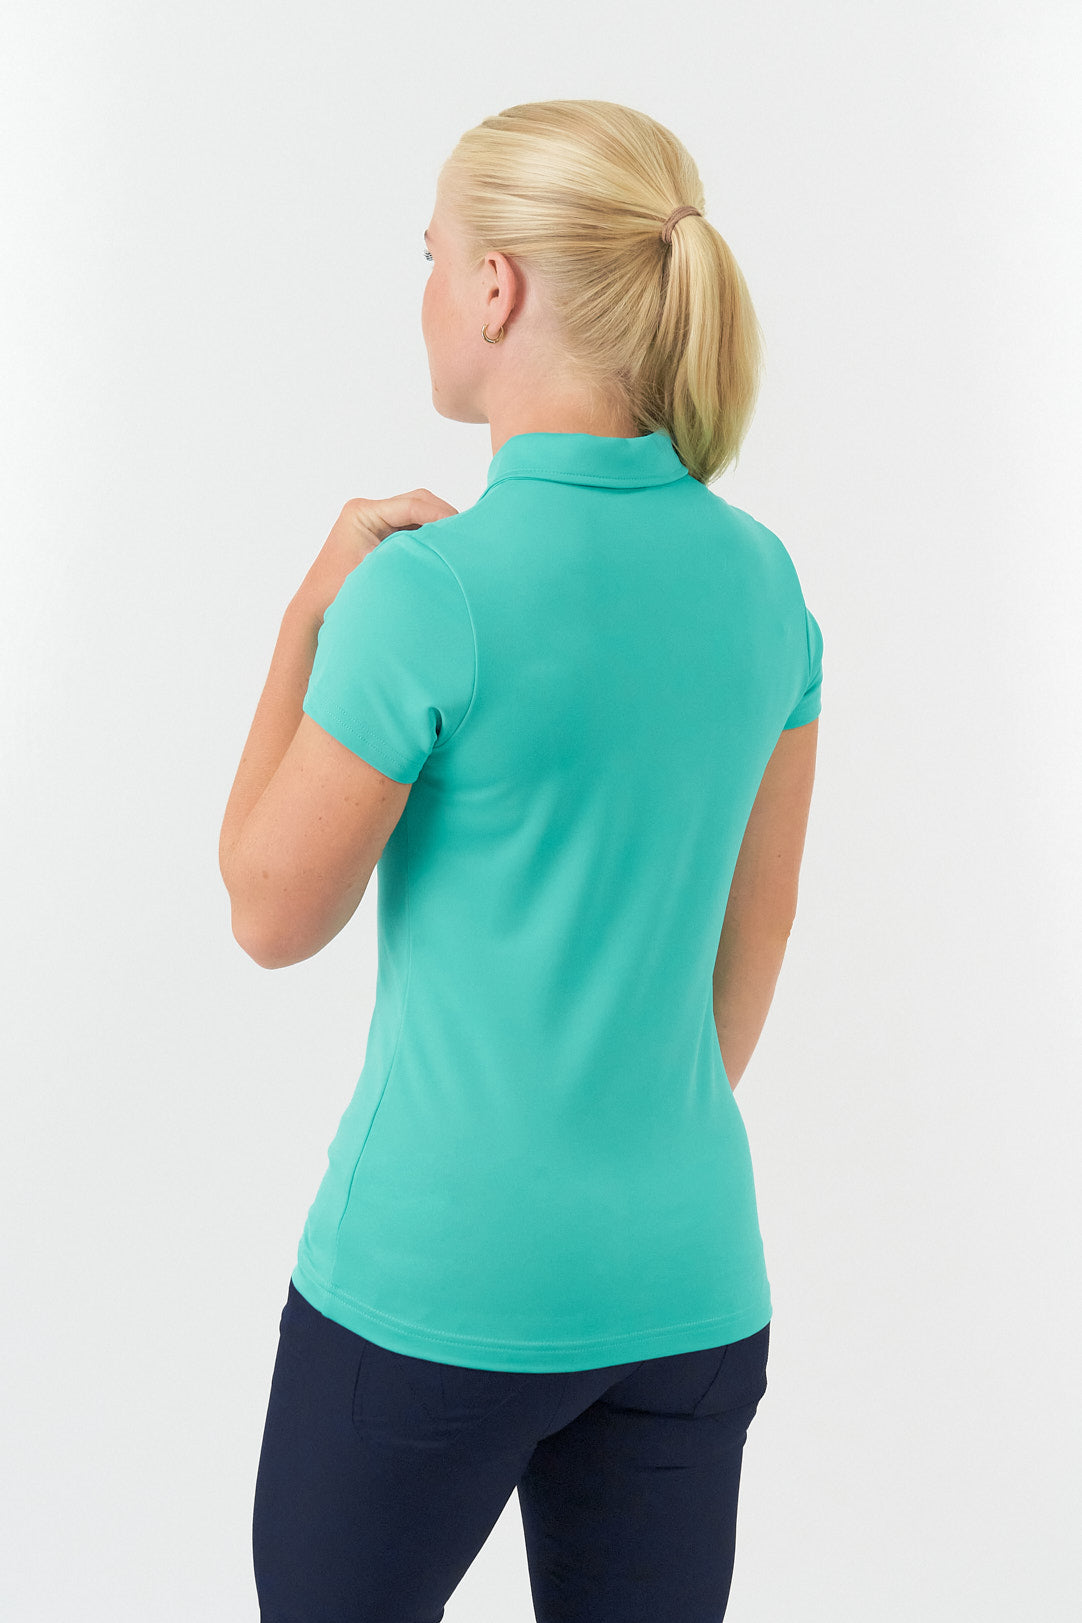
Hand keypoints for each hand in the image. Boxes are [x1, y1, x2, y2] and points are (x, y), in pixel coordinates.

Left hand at [292, 489, 459, 621]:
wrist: (316, 609)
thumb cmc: (338, 593)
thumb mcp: (378, 571)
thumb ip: (411, 555)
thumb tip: (446, 548)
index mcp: (362, 512)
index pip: (411, 505)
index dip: (440, 515)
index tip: (463, 528)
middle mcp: (368, 511)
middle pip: (416, 502)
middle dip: (443, 515)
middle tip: (467, 533)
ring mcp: (374, 522)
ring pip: (417, 513)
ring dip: (438, 525)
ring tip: (459, 541)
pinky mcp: (381, 535)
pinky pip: (411, 528)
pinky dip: (429, 535)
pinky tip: (444, 549)